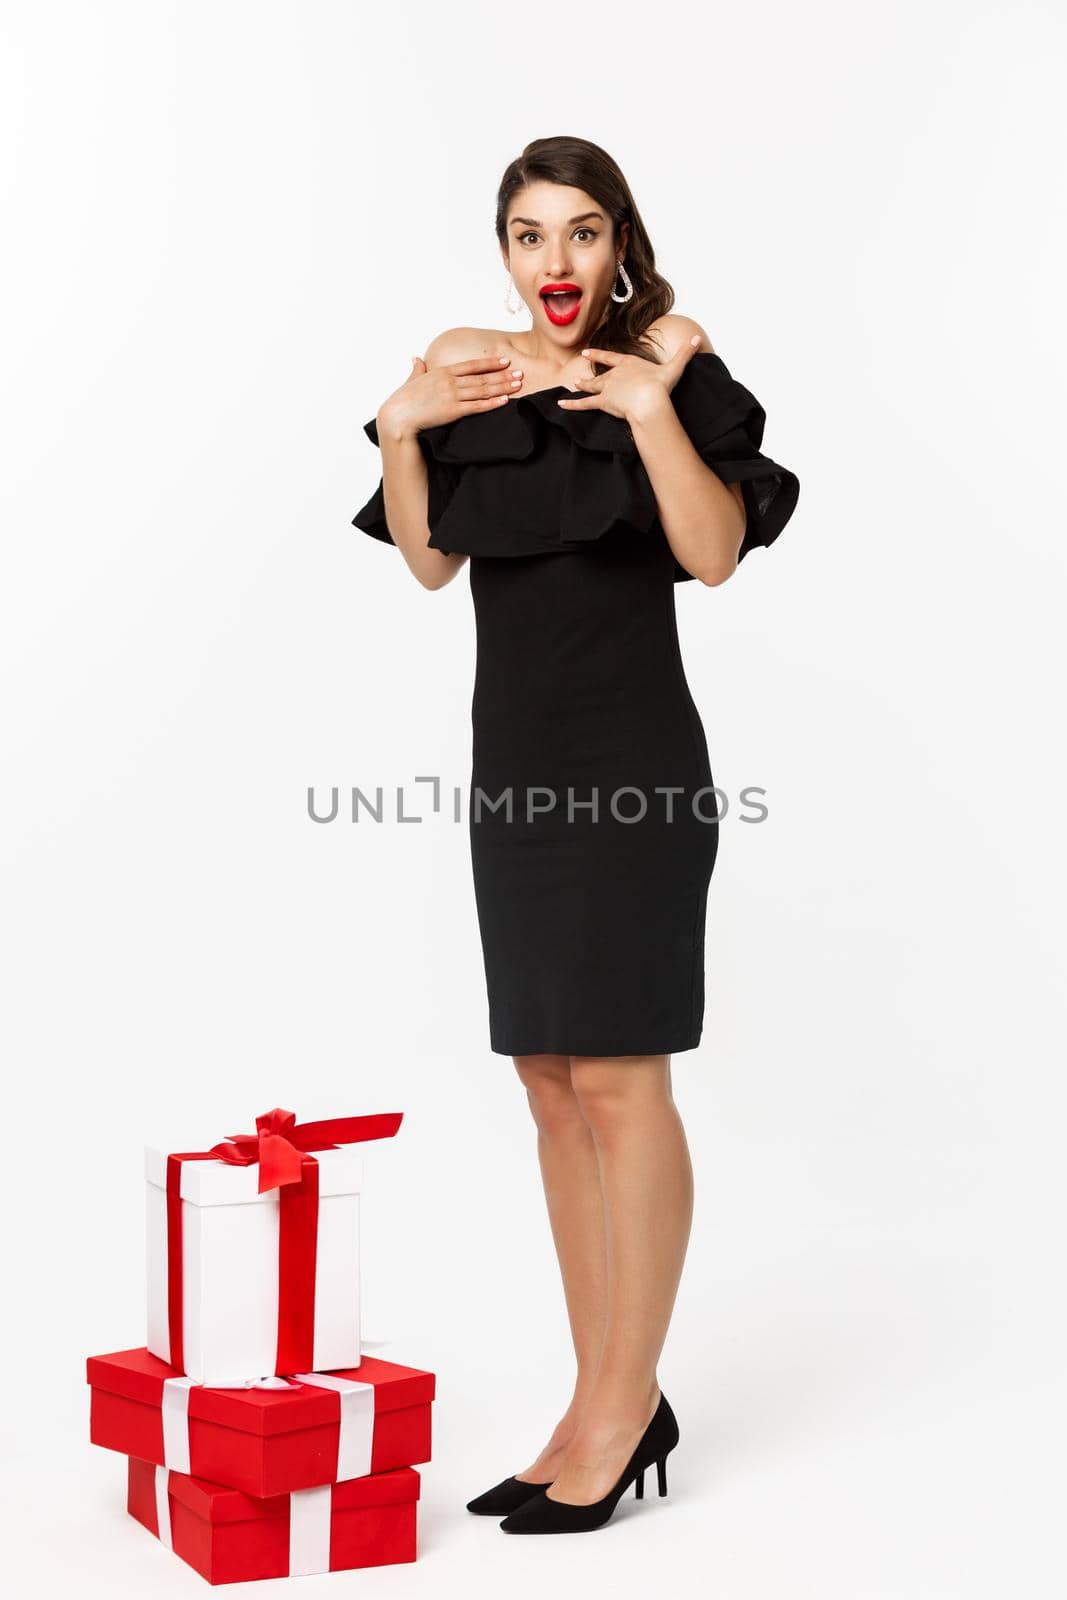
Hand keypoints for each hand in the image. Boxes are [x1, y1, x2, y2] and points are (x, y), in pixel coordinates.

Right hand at [377, 354, 523, 438]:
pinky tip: (505, 400)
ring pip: (483, 390)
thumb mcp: (411, 381)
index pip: (471, 365)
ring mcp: (452, 396)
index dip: (490, 363)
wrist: (398, 417)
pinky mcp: (453, 411)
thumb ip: (417, 369)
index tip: (505, 361)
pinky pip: (477, 406)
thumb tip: (415, 359)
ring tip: (518, 384)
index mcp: (441, 372)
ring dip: (502, 387)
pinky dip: (492, 402)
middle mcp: (450, 381)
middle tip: (520, 373)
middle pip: (482, 377)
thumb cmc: (402, 401)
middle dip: (503, 375)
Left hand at [557, 336, 703, 422]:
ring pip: (591, 386)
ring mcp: (608, 387)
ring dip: (582, 386)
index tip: (589, 352)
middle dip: (590, 373)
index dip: (600, 355)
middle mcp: (615, 374)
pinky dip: (572, 405)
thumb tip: (697, 339)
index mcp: (629, 363)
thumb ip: (685, 353)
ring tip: (574, 385)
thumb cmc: (660, 385)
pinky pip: (585, 404)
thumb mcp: (674, 367)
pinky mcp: (603, 401)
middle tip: (579, 373)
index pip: (611, 357)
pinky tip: (561, 406)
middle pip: (600, 373)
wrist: (649, 399)